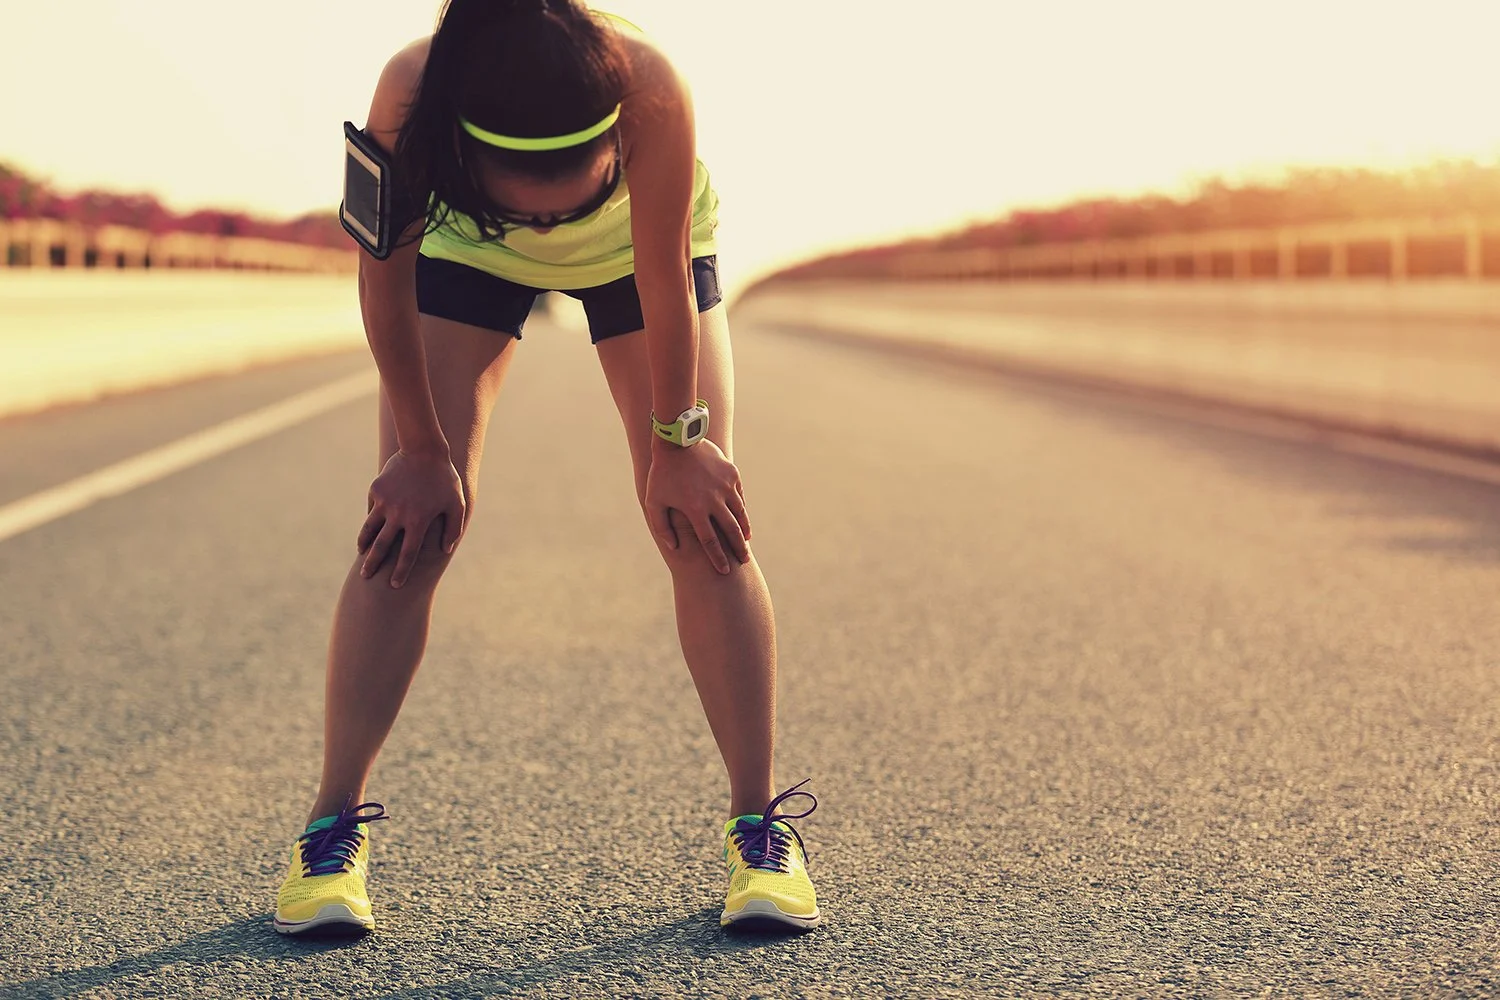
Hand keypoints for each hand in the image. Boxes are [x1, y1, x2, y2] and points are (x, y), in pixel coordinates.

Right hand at [356, 448, 465, 587]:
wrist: (424, 449)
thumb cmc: (445, 479)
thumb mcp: (457, 503)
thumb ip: (453, 528)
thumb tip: (446, 550)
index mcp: (419, 522)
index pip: (407, 554)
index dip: (401, 572)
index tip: (395, 585)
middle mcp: (399, 515)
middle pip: (382, 547)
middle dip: (373, 564)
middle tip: (366, 577)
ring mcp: (385, 502)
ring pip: (369, 529)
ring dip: (364, 544)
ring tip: (361, 553)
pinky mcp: (376, 490)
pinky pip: (372, 509)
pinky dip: (371, 518)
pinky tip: (371, 525)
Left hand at [644, 438, 751, 574]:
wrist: (677, 440)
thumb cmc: (662, 474)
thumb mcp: (654, 501)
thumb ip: (662, 526)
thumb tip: (674, 547)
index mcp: (695, 509)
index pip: (710, 541)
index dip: (718, 558)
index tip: (724, 570)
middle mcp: (714, 499)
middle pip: (731, 531)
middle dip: (738, 548)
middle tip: (743, 560)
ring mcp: (725, 485)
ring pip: (740, 513)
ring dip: (744, 529)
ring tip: (746, 541)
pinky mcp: (731, 474)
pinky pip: (739, 496)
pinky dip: (741, 509)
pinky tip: (741, 517)